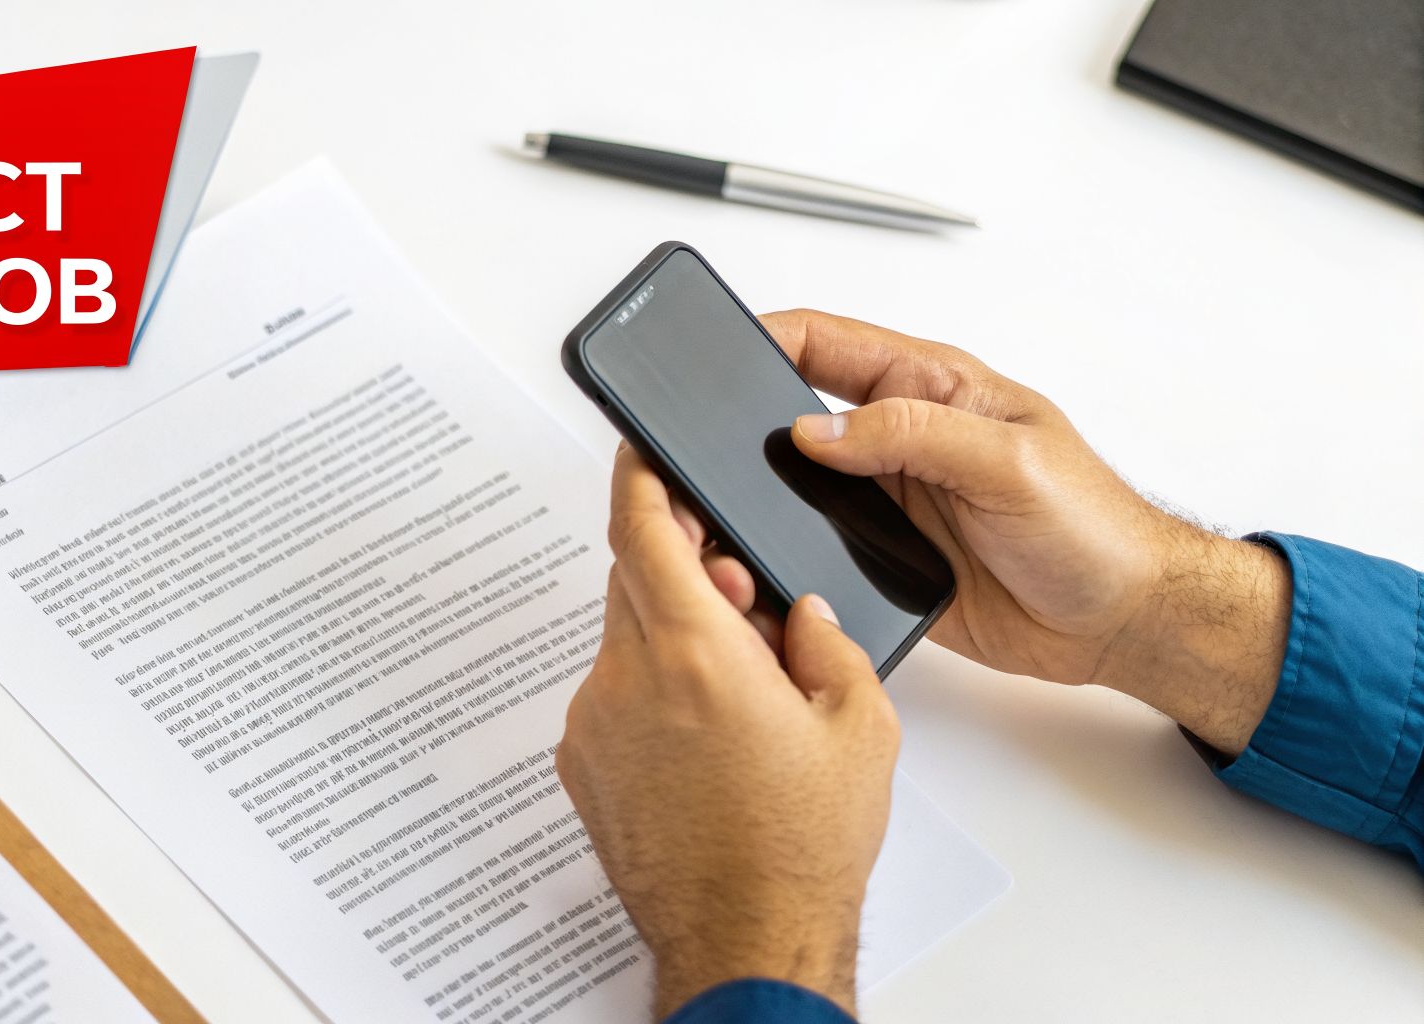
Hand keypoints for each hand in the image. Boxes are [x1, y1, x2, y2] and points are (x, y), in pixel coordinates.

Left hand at [557, 445, 898, 1018]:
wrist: (744, 939)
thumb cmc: (800, 848)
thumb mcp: (858, 728)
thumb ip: (827, 643)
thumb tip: (800, 611)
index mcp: (694, 654)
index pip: (642, 530)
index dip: (642, 479)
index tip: (643, 451)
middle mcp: (626, 680)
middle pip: (636, 579)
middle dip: (686, 569)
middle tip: (743, 596)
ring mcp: (593, 725)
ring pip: (625, 639)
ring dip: (671, 636)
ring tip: (739, 690)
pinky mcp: (581, 765)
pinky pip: (612, 693)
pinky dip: (650, 689)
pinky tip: (704, 735)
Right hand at [759, 309, 1289, 754]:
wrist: (1119, 619)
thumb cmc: (1093, 527)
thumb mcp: (1010, 463)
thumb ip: (914, 434)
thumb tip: (818, 430)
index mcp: (928, 386)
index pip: (823, 342)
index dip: (763, 338)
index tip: (712, 358)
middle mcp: (898, 437)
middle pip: (789, 409)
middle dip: (739, 418)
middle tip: (699, 442)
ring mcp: (885, 498)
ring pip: (790, 482)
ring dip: (756, 491)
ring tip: (721, 505)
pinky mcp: (881, 556)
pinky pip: (811, 545)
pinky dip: (782, 550)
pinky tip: (765, 560)